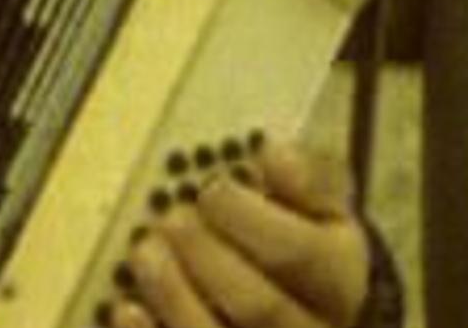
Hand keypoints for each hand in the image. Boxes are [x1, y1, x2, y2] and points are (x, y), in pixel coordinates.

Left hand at [108, 142, 374, 327]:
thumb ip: (310, 179)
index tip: (213, 190)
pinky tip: (126, 307)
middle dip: (207, 258)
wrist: (316, 317)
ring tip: (146, 252)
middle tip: (171, 220)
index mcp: (340, 282)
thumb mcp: (327, 212)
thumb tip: (272, 155)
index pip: (302, 256)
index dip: (251, 220)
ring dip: (174, 296)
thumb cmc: (310, 253)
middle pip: (261, 308)